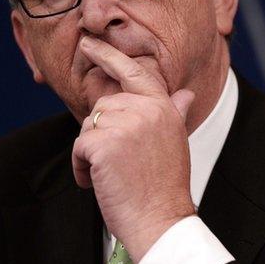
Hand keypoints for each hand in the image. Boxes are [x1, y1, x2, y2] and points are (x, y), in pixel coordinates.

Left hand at [72, 36, 195, 261]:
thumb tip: (185, 94)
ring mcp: (126, 125)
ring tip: (112, 173)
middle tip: (118, 162)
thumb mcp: (175, 141)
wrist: (160, 218)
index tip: (89, 44)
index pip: (135, 72)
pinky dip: (81, 167)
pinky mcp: (104, 143)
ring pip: (89, 126)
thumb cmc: (165, 185)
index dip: (109, 56)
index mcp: (164, 107)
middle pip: (104, 106)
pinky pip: (78, 146)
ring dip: (91, 152)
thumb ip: (175, 112)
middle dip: (102, 134)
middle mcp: (147, 110)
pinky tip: (99, 182)